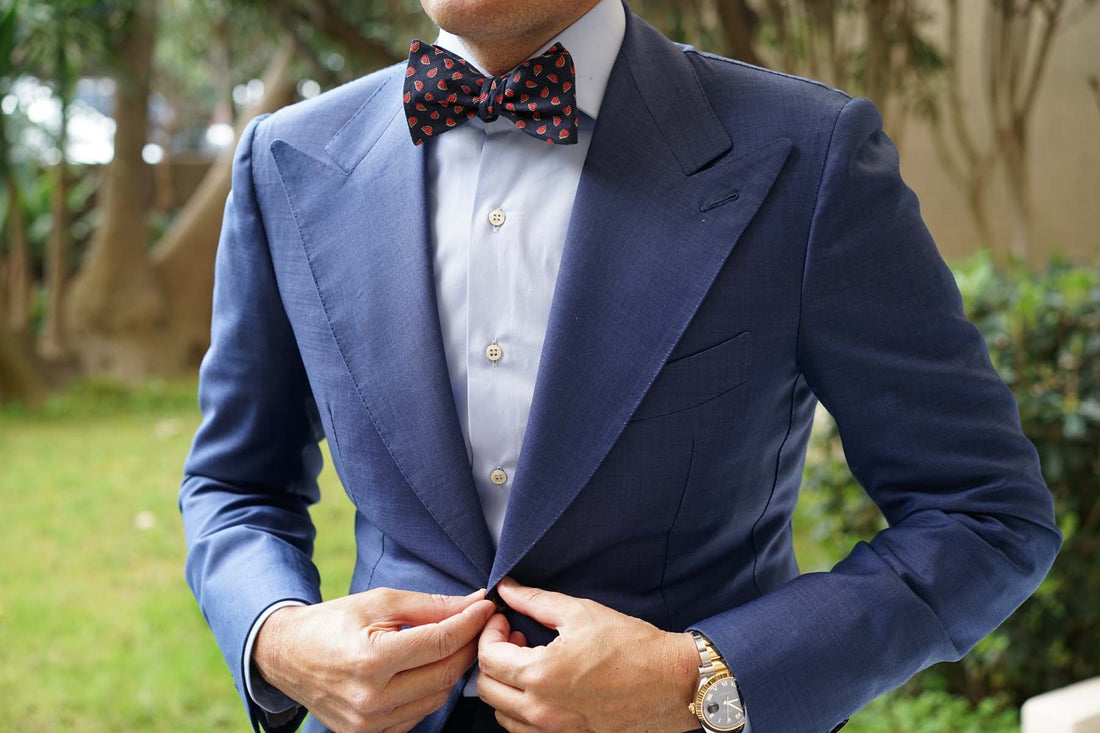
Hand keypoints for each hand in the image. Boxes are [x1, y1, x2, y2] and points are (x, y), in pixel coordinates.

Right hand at [253, 587, 495, 732]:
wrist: (287, 656)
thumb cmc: (332, 623)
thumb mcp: (378, 602)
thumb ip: (429, 605)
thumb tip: (473, 603)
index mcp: (371, 660)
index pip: (440, 642)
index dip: (470, 623)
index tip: (485, 608)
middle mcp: (371, 698)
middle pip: (445, 673)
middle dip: (468, 645)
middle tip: (477, 625)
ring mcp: (370, 724)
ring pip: (438, 697)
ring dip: (453, 669)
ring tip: (453, 645)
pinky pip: (419, 715)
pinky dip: (431, 691)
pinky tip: (428, 670)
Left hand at [476, 578, 699, 732]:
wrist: (671, 682)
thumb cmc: (631, 645)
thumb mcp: (580, 612)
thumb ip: (535, 600)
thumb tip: (506, 589)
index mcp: (541, 674)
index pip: (488, 657)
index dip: (489, 632)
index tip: (503, 618)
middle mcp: (542, 709)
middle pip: (487, 688)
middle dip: (492, 657)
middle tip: (514, 636)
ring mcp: (555, 730)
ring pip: (502, 714)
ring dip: (504, 685)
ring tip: (528, 660)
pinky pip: (524, 730)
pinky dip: (520, 709)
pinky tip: (541, 685)